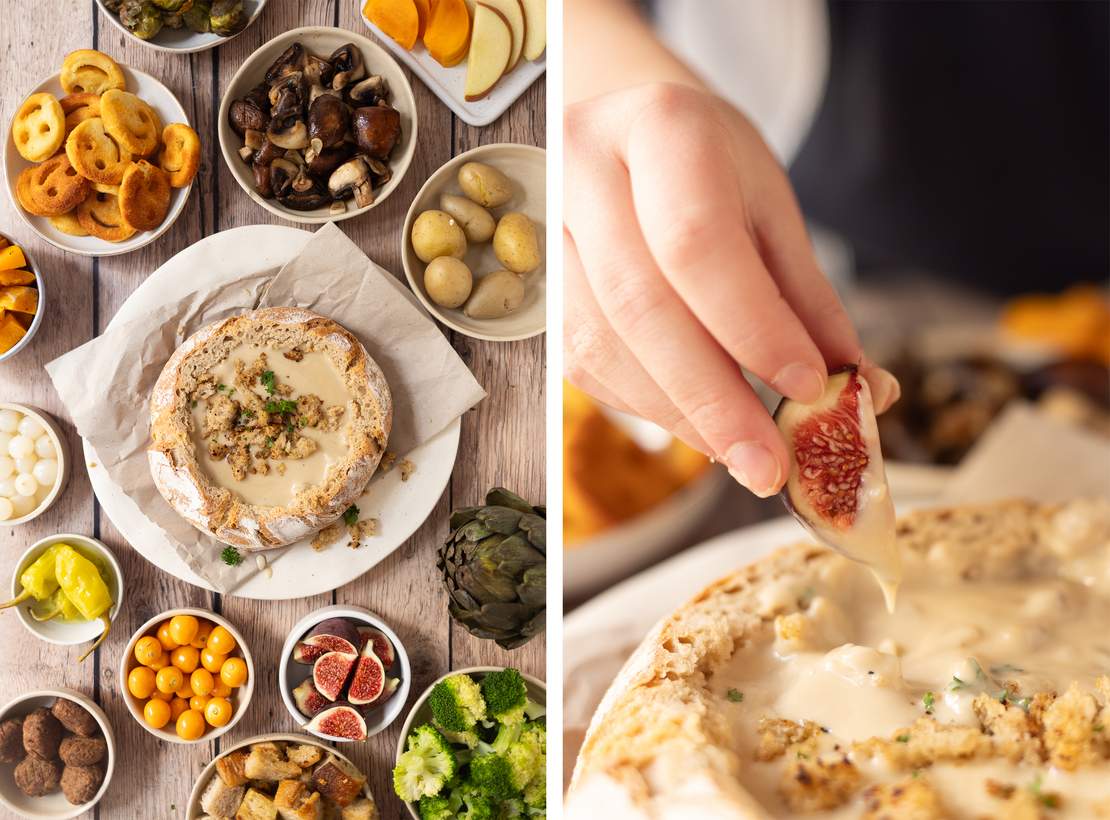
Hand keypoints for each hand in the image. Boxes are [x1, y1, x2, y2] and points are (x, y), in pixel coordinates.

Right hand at [564, 83, 899, 496]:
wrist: (627, 139)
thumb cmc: (707, 169)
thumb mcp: (770, 208)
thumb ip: (806, 296)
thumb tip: (862, 390)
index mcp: (657, 126)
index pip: (695, 241)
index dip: (751, 325)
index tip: (806, 387)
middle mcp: (580, 170)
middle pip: (638, 303)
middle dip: (711, 398)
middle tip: (769, 465)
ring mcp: (540, 229)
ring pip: (600, 345)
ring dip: (677, 416)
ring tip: (743, 455)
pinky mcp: (531, 285)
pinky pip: (583, 362)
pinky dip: (646, 406)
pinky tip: (697, 424)